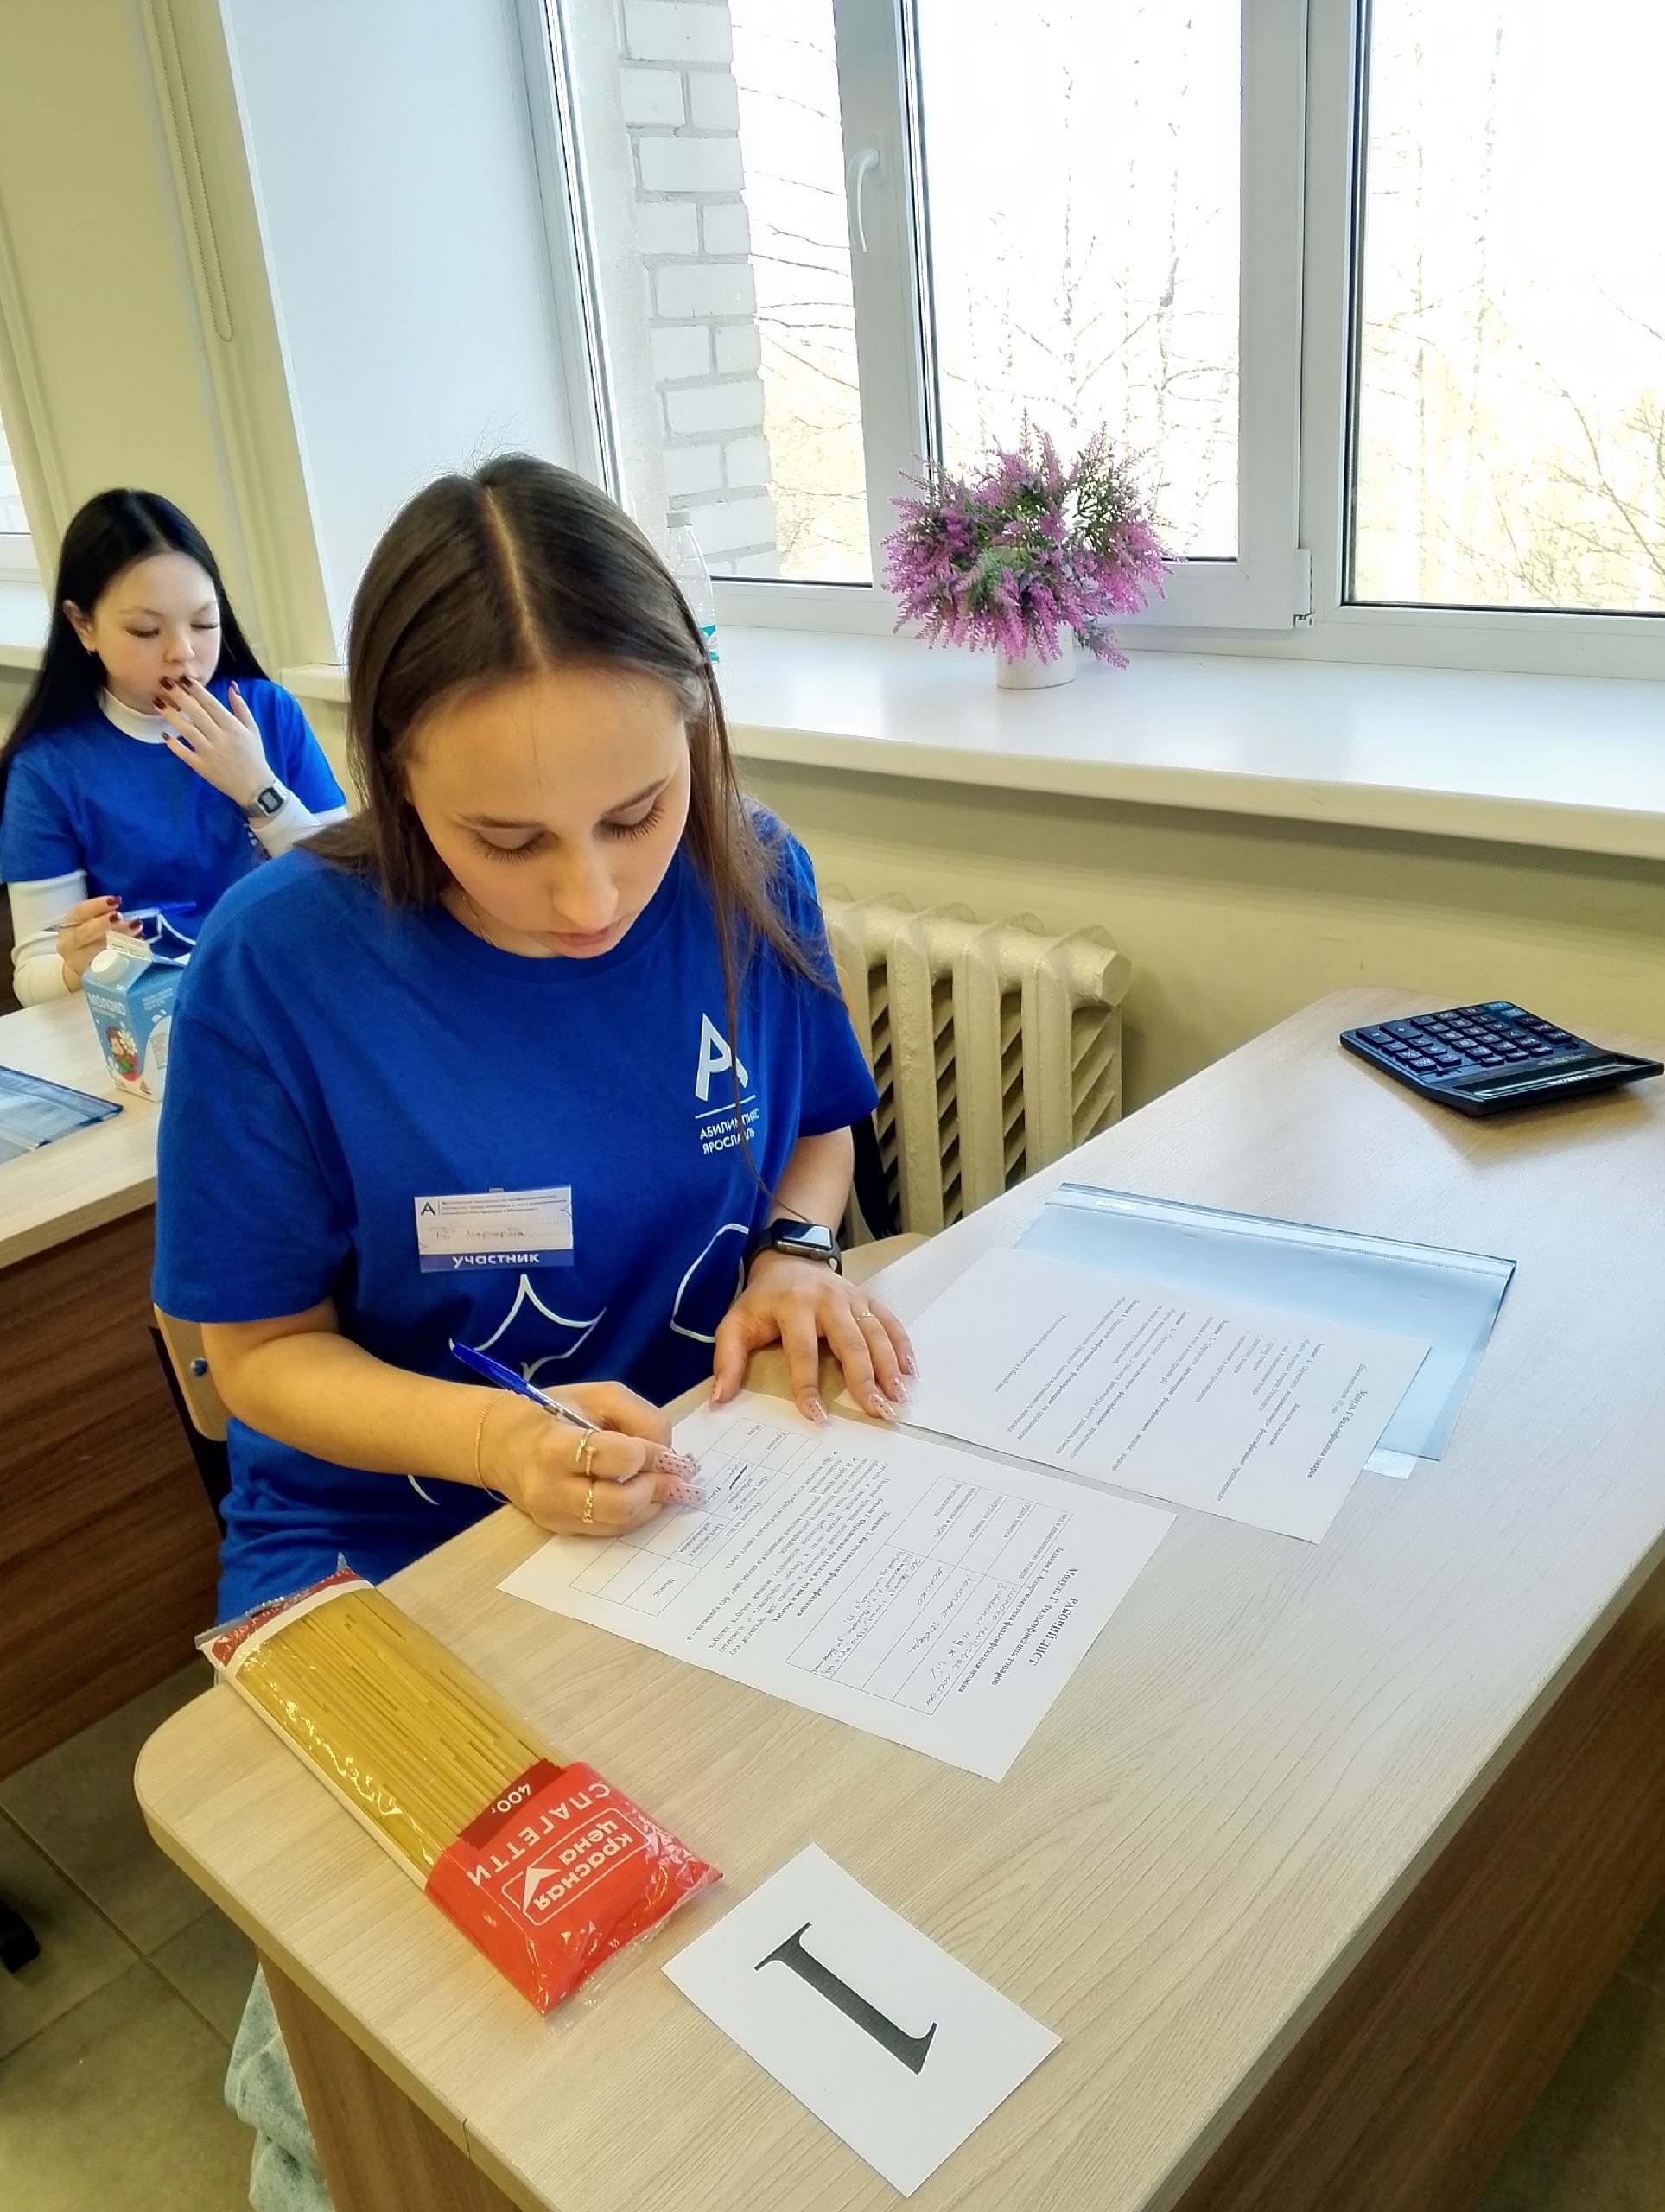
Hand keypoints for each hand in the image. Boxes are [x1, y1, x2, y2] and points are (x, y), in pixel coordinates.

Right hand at [55, 893, 140, 985]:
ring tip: (136, 928)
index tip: (116, 901)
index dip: (97, 905)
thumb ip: (103, 916)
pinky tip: (138, 946)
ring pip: (97, 949)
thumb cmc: (88, 940)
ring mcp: (77, 961)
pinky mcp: (89, 975)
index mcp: (69, 925)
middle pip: (84, 933)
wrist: (78, 968)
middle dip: (103, 923)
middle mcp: (69, 942)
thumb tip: (126, 910)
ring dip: (119, 938)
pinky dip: (124, 954)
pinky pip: (107, 964)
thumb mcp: (89, 924)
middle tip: (120, 917)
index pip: (80, 912)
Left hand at [158, 677, 271, 806]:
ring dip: (171, 716)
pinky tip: (163, 734)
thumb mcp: (253, 729)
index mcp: (233, 727)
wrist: (255, 787)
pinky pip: (184, 754)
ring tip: (157, 702)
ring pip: (187, 731)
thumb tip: (231, 686)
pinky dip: (174, 744)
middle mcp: (220, 738)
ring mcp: (209, 753)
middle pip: (197, 714)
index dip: (197, 690)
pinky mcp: (202, 767)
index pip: (212, 704)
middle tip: (165, 682)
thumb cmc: (253, 755)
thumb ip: (241, 707)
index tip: (183, 678)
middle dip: (180, 697)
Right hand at [476, 1380, 702, 1536]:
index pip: (612, 1458)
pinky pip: (610, 1530)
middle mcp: (551, 1489)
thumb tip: (670, 1453)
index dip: (648, 1455)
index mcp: (554, 1447)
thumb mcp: (598, 1396)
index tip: (665, 1451)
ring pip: (619, 1523)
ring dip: (653, 1504)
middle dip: (657, 1489)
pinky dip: (636, 1513)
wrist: (501, 1445)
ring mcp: (554, 1516)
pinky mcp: (560, 1531)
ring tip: (671, 1486)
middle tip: (681, 1476)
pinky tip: (648, 1495)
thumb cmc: (552, 1413)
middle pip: (619, 1504)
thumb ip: (640, 1417)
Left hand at [711, 1250, 914, 1424]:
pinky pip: (889, 1322)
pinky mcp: (867, 1298)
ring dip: (889, 1366)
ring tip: (897, 1397)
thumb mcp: (734, 1324)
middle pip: (849, 1342)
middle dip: (864, 1378)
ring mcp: (851, 1297)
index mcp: (792, 1306)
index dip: (808, 1385)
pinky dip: (902, 1346)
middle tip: (877, 1410)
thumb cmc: (761, 1301)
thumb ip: (727, 1359)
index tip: (817, 1416)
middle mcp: (826, 1299)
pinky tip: (910, 1371)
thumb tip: (719, 1399)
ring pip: (875, 1333)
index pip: (801, 1351)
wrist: (787, 1260)